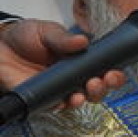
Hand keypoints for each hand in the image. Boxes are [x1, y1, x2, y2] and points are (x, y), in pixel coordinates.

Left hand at [0, 18, 126, 104]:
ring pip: (82, 99)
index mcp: (80, 59)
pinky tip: (71, 98)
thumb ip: (63, 38)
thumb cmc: (24, 37)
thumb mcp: (47, 31)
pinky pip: (58, 105)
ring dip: (89, 96)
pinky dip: (66, 104)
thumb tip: (82, 41)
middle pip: (97, 89)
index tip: (113, 71)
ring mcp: (59, 88)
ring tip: (88, 87)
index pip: (103, 69)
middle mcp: (73, 76)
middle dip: (105, 87)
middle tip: (102, 79)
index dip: (112, 73)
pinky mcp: (43, 97)